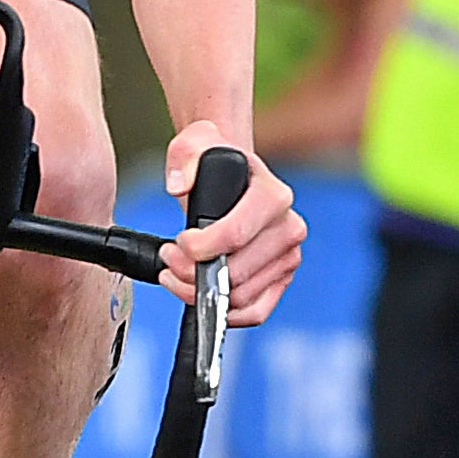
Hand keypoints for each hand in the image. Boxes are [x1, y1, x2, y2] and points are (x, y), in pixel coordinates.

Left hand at [160, 124, 302, 323]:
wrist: (231, 179)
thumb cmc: (213, 163)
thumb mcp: (193, 144)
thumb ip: (184, 156)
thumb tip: (179, 184)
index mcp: (274, 196)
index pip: (235, 235)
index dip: (199, 247)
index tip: (178, 242)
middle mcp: (289, 227)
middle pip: (236, 273)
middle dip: (191, 273)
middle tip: (169, 259)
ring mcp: (288, 257)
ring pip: (240, 296)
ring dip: (199, 292)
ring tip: (176, 273)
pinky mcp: (281, 279)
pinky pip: (256, 312)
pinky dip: (224, 313)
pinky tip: (197, 294)